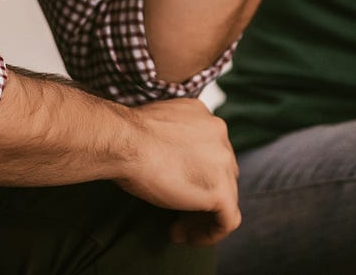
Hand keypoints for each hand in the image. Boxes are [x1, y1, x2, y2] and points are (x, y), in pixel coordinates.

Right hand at [115, 98, 240, 245]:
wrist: (126, 142)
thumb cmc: (127, 137)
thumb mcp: (154, 128)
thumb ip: (170, 141)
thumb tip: (162, 160)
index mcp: (203, 118)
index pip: (209, 151)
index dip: (194, 173)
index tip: (171, 186)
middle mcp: (219, 135)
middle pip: (220, 172)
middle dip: (200, 194)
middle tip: (174, 211)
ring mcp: (224, 163)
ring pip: (226, 195)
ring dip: (202, 215)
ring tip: (177, 228)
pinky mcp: (220, 191)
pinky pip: (228, 220)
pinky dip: (210, 233)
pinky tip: (188, 238)